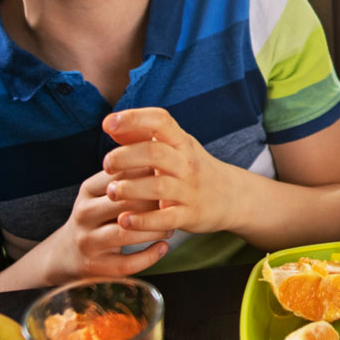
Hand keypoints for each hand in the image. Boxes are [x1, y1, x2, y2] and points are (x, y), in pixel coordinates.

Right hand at [32, 171, 173, 283]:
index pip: (122, 175)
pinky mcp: (96, 266)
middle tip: (175, 205)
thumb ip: (127, 171)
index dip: (151, 176)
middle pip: (126, 203)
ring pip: (126, 233)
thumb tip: (157, 140)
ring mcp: (88, 241)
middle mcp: (84, 214)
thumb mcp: (103, 189)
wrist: (67, 253)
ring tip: (170, 226)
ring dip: (155, 229)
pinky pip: (127, 263)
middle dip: (156, 204)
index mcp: (88, 189)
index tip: (170, 177)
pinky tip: (162, 247)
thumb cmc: (98, 214)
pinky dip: (149, 256)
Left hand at [100, 107, 234, 236]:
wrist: (233, 196)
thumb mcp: (175, 147)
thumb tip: (110, 124)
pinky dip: (143, 221)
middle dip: (125, 157)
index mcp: (181, 142)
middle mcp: (187, 163)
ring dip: (129, 189)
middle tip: (107, 165)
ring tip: (111, 192)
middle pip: (155, 153)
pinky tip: (124, 220)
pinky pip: (165, 218)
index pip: (160, 121)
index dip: (133, 118)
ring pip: (158, 186)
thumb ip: (141, 136)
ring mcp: (190, 190)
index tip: (108, 123)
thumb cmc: (192, 168)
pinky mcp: (190, 215)